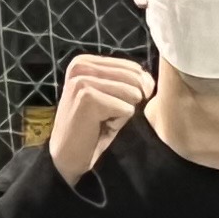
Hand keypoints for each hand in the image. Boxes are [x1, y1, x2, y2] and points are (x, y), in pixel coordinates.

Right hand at [48, 53, 152, 183]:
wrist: (68, 156)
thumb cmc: (92, 128)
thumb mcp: (109, 97)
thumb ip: (126, 81)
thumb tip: (150, 80)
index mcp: (85, 61)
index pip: (133, 67)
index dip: (136, 90)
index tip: (113, 107)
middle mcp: (81, 66)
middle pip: (135, 78)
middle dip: (129, 102)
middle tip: (107, 116)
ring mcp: (83, 80)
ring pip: (132, 93)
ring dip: (122, 114)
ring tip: (102, 121)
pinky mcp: (88, 97)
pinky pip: (126, 109)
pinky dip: (118, 124)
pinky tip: (99, 127)